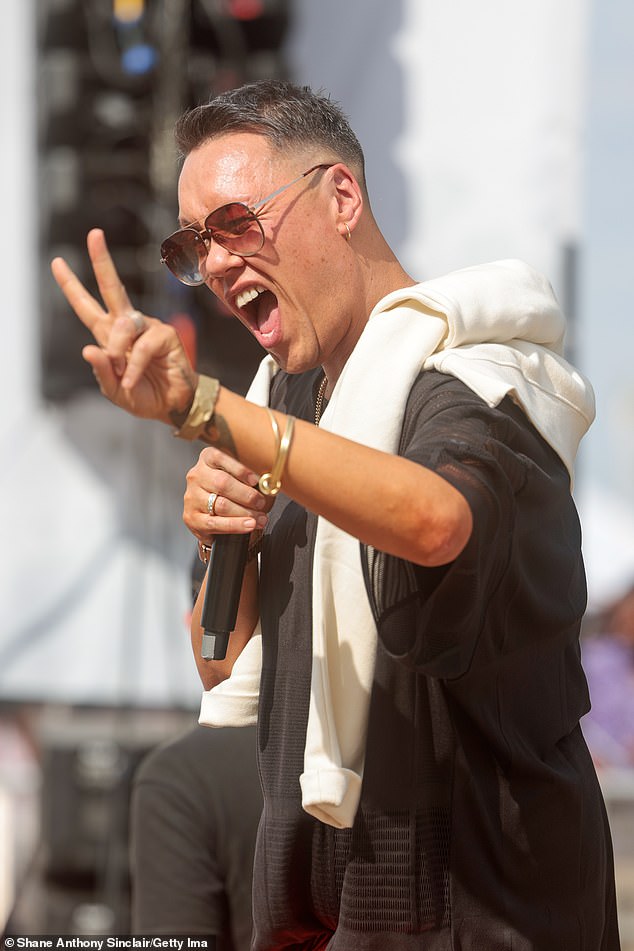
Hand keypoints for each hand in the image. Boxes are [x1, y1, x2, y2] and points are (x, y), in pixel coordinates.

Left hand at [51, 228, 197, 424]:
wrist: (172, 405)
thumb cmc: (143, 395)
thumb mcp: (113, 391)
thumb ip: (101, 372)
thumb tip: (88, 349)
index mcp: (109, 335)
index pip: (86, 306)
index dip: (71, 286)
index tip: (57, 262)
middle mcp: (127, 325)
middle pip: (112, 288)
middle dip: (102, 261)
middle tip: (94, 234)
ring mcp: (147, 327)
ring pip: (123, 323)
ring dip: (117, 349)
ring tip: (122, 376)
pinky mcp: (165, 335)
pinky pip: (143, 345)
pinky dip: (135, 365)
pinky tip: (132, 379)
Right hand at [183, 446, 271, 545]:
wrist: (213, 515)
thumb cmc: (232, 491)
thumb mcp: (239, 477)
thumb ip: (251, 476)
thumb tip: (271, 482)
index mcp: (207, 459)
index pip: (220, 457)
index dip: (240, 469)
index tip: (256, 480)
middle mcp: (196, 475)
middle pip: (222, 483)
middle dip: (247, 495)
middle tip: (262, 502)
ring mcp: (191, 497)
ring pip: (221, 505)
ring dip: (245, 512)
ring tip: (261, 518)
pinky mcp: (192, 518)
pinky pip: (215, 523)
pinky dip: (236, 525)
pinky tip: (249, 525)